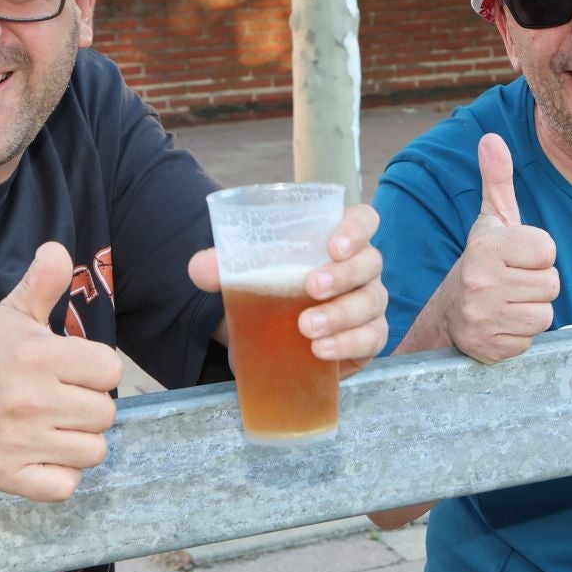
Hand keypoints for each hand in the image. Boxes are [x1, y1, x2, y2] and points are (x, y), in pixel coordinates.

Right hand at [0, 242, 121, 501]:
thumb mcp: (10, 316)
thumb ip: (41, 284)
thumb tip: (58, 250)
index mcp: (36, 356)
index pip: (110, 369)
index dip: (96, 370)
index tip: (74, 371)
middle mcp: (30, 400)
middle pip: (106, 413)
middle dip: (89, 406)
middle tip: (61, 401)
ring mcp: (19, 443)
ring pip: (93, 452)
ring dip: (79, 442)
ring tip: (53, 428)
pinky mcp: (9, 477)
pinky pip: (66, 486)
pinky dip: (62, 476)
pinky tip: (44, 457)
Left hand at [188, 203, 388, 377]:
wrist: (277, 335)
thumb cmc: (274, 289)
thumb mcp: (248, 274)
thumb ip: (223, 267)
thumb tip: (199, 267)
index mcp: (338, 239)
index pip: (364, 220)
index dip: (356, 229)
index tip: (333, 246)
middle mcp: (361, 268)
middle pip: (371, 262)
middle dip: (343, 274)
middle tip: (311, 287)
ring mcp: (369, 302)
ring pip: (371, 302)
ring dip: (341, 314)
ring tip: (306, 328)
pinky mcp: (369, 336)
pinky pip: (372, 338)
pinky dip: (348, 343)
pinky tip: (321, 350)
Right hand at [439, 133, 559, 362]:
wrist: (449, 314)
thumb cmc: (483, 261)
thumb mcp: (491, 220)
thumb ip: (496, 180)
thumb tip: (492, 138)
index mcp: (487, 247)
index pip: (548, 250)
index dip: (539, 254)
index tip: (517, 256)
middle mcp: (482, 282)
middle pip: (551, 284)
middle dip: (538, 284)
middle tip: (513, 281)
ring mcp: (484, 317)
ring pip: (545, 314)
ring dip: (532, 310)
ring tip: (509, 301)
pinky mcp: (490, 347)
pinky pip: (531, 339)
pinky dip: (521, 333)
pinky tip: (503, 322)